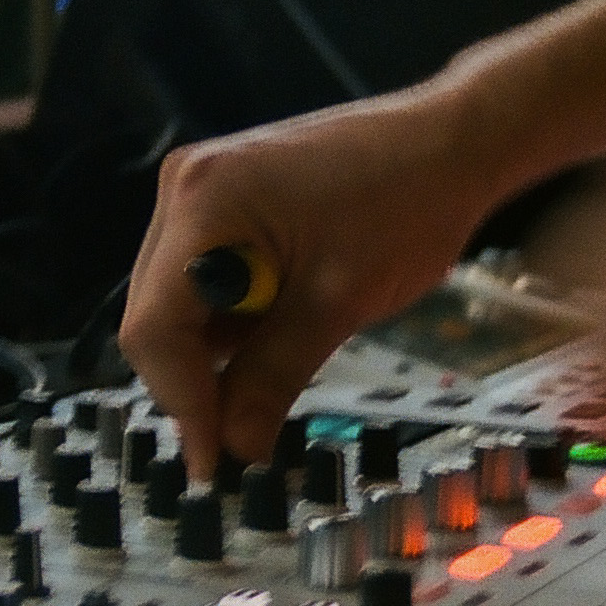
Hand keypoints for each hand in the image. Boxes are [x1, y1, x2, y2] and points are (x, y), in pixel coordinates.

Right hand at [120, 86, 501, 474]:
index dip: (180, 401)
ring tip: (274, 376)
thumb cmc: (408, 205)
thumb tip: (235, 448)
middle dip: (196, 381)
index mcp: (203, 202)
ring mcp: (201, 194)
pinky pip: (205, 283)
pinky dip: (234, 323)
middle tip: (243, 437)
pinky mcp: (225, 205)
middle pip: (156, 317)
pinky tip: (281, 330)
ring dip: (217, 353)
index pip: (155, 326)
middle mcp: (184, 190)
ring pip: (178, 307)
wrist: (449, 145)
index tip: (213, 461)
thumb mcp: (339, 303)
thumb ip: (274, 376)